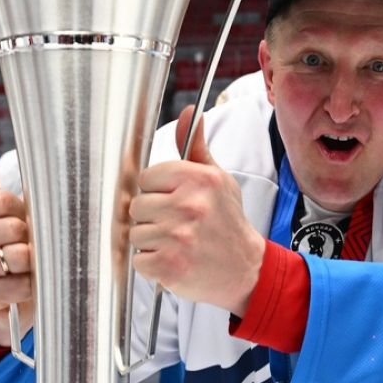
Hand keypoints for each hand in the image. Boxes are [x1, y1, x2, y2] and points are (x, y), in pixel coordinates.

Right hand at [0, 189, 32, 345]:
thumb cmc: (0, 252)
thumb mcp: (1, 223)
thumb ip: (17, 212)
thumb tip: (46, 214)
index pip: (2, 201)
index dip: (21, 211)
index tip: (22, 221)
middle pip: (14, 228)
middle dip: (28, 238)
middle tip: (25, 247)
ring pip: (19, 256)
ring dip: (30, 262)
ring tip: (25, 265)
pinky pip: (20, 285)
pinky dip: (29, 285)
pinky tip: (22, 283)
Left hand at [129, 106, 265, 314]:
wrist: (246, 269)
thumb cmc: (228, 223)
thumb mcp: (218, 179)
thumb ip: (196, 147)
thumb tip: (190, 113)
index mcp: (198, 179)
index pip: (146, 177)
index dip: (157, 191)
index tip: (175, 202)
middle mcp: (188, 206)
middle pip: (137, 206)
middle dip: (152, 217)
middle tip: (177, 226)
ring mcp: (177, 238)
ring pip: (135, 234)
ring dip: (151, 242)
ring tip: (177, 243)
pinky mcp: (169, 266)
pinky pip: (138, 260)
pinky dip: (152, 264)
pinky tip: (174, 260)